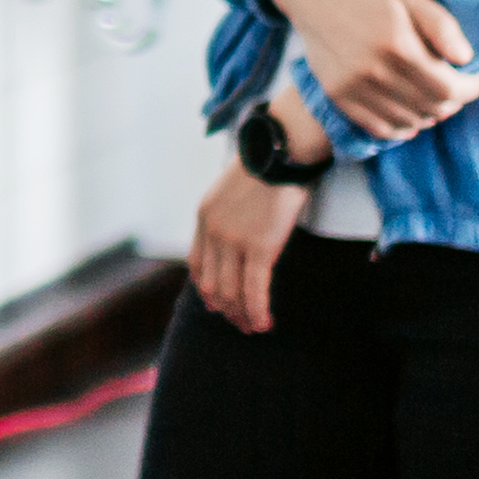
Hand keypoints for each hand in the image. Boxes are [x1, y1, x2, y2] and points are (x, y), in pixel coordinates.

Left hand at [192, 141, 310, 335]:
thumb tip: (239, 236)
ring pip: (232, 293)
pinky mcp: (260, 247)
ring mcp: (233, 241)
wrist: (280, 150)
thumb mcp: (231, 191)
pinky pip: (255, 290)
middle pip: (213, 284)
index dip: (206, 290)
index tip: (216, 304)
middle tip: (239, 323)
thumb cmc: (266, 166)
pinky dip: (258, 311)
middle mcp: (213, 232)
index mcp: (204, 217)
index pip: (197, 265)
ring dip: (242, 315)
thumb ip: (228, 216)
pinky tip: (265, 323)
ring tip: (253, 327)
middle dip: (226, 309)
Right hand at [259, 0, 478, 145]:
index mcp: (397, 45)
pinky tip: (410, 112)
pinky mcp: (338, 95)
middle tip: (457, 84)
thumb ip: (441, 26)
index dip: (471, 88)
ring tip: (434, 95)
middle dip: (454, 101)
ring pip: (408, 122)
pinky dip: (402, 126)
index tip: (476, 77)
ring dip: (430, 113)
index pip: (449, 88)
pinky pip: (379, 128)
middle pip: (431, 108)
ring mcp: (352, 87)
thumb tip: (467, 59)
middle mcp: (373, 72)